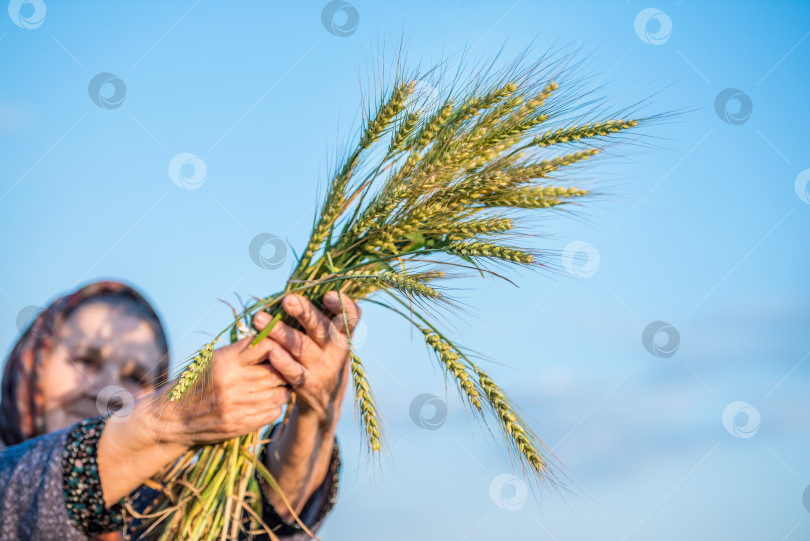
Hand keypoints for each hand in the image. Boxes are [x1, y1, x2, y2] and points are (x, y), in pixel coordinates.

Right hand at [145, 321, 291, 447]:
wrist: (171, 418)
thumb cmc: (195, 382)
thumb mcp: (213, 359)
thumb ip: (242, 351)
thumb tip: (276, 340)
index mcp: (225, 361)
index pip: (265, 345)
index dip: (277, 344)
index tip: (280, 347)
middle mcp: (232, 382)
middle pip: (278, 371)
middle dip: (285, 368)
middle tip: (286, 367)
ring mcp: (237, 406)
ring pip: (280, 393)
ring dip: (283, 388)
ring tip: (278, 384)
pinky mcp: (240, 425)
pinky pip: (273, 412)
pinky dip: (276, 406)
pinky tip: (268, 400)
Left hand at [254, 291, 360, 426]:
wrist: (323, 405)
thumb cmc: (320, 360)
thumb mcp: (329, 341)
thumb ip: (319, 317)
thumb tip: (296, 285)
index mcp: (344, 336)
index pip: (352, 317)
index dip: (344, 306)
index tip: (328, 296)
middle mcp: (337, 352)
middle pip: (323, 329)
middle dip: (305, 313)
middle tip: (287, 299)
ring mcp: (323, 370)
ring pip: (302, 348)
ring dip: (281, 332)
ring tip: (260, 319)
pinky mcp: (308, 387)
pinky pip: (294, 373)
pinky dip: (282, 362)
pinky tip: (270, 352)